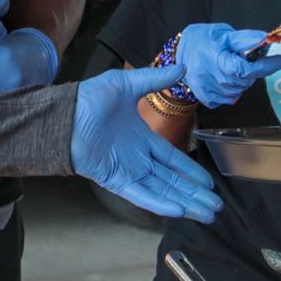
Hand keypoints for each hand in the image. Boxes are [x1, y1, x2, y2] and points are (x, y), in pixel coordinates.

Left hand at [71, 66, 221, 222]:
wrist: (64, 114)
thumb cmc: (89, 99)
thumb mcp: (126, 85)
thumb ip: (154, 79)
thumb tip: (182, 67)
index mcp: (142, 138)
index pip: (172, 159)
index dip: (191, 171)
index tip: (209, 183)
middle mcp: (137, 158)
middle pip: (172, 180)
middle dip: (194, 193)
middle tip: (216, 206)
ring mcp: (127, 171)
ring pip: (162, 191)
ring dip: (184, 202)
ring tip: (207, 214)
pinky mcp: (114, 181)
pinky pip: (141, 195)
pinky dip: (159, 203)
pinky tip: (179, 210)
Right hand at [175, 23, 280, 107]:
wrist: (179, 53)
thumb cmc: (203, 39)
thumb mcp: (223, 33)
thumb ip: (244, 39)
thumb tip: (265, 39)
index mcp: (215, 58)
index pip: (247, 69)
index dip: (267, 66)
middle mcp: (211, 77)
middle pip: (246, 80)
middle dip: (251, 70)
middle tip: (243, 58)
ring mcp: (208, 91)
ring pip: (240, 90)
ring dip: (241, 80)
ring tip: (229, 66)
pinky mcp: (207, 99)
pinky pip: (230, 98)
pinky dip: (232, 88)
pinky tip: (223, 77)